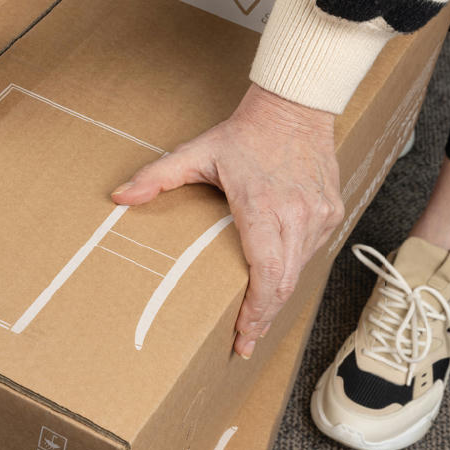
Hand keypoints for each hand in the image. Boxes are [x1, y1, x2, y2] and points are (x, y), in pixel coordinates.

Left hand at [111, 84, 343, 357]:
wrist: (294, 107)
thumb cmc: (243, 134)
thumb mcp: (195, 153)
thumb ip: (156, 177)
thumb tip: (119, 197)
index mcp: (261, 206)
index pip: (265, 272)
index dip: (255, 310)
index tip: (241, 335)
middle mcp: (296, 215)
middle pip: (283, 283)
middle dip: (263, 317)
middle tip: (243, 342)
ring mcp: (318, 215)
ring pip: (299, 272)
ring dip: (277, 299)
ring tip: (255, 321)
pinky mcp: (331, 212)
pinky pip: (311, 253)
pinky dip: (292, 272)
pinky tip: (274, 284)